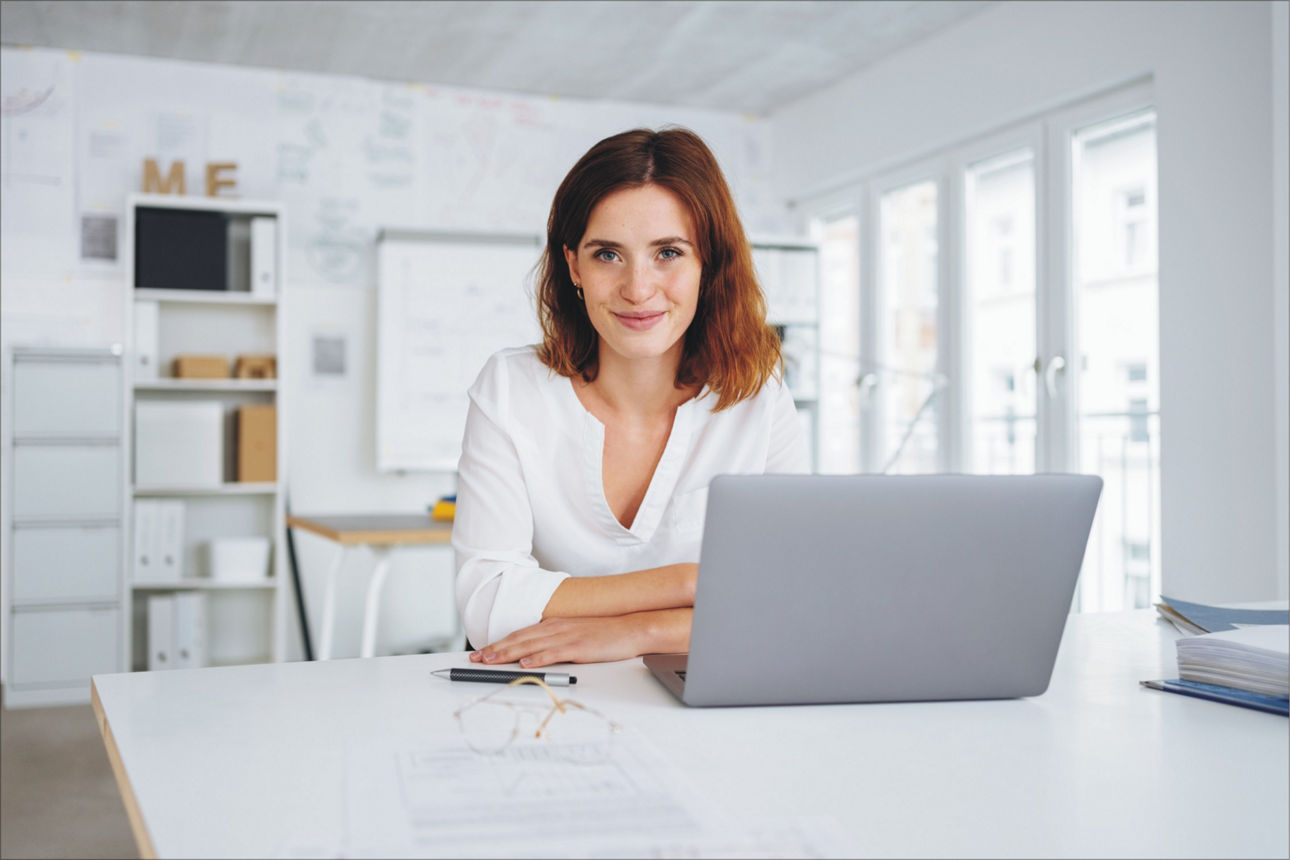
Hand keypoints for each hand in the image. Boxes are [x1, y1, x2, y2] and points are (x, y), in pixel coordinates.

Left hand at [470, 616, 644, 667]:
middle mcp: (555, 628)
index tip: (481, 653)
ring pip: (530, 645)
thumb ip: (553, 642)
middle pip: (519, 639)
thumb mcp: (574, 634)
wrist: (631, 628)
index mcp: (553, 625)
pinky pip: (553, 653)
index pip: (519, 635)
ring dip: (508, 653)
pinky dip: (537, 658)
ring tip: (490, 661)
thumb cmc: (604, 635)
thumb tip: (531, 656)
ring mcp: (566, 636)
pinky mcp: (578, 647)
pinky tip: (525, 663)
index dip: (498, 644)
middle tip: (476, 659)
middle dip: (495, 649)